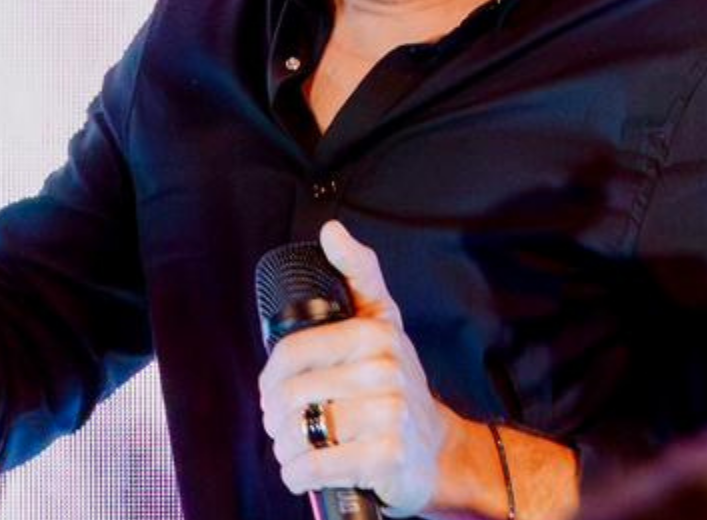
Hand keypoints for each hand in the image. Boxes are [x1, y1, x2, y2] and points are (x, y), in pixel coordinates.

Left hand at [257, 221, 477, 515]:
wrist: (438, 451)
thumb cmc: (397, 384)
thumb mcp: (382, 322)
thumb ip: (358, 273)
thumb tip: (331, 231)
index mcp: (375, 334)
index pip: (293, 352)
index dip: (269, 378)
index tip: (270, 394)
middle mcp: (385, 370)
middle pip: (293, 394)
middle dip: (275, 417)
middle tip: (281, 426)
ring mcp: (389, 414)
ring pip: (301, 430)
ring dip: (284, 448)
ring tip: (292, 448)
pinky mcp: (387, 457)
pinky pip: (318, 465)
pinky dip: (298, 475)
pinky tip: (300, 472)